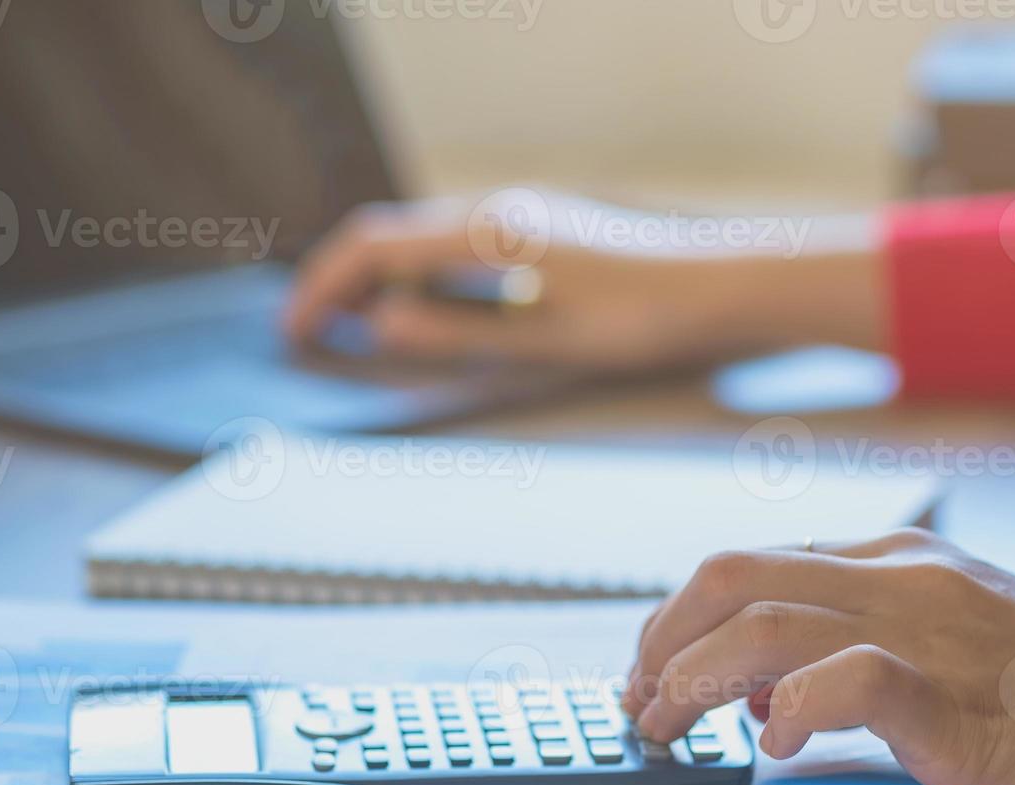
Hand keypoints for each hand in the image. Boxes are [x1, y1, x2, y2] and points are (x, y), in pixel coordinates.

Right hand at [283, 193, 884, 368]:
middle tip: (307, 336)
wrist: (720, 286)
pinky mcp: (534, 235)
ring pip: (418, 240)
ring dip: (376, 282)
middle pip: (387, 236)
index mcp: (489, 233)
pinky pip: (453, 250)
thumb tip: (383, 325)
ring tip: (350, 332)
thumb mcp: (547, 340)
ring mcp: (515, 219)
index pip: (375, 248)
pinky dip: (418, 281)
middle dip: (338, 283)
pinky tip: (423, 316)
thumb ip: (461, 335)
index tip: (294, 334)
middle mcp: (494, 213)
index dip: (324, 289)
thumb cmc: (644, 317)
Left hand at [623, 528, 1014, 784]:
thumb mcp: (949, 638)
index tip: (649, 670)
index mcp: (894, 558)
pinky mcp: (960, 699)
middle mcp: (902, 577)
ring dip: (691, 679)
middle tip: (637, 701)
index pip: (750, 565)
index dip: (677, 619)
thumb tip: (762, 684)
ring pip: (765, 623)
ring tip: (668, 727)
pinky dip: (791, 709)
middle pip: (732, 576)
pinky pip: (848, 680)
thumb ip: (857, 644)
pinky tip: (774, 745)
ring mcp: (931, 631)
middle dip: (659, 638)